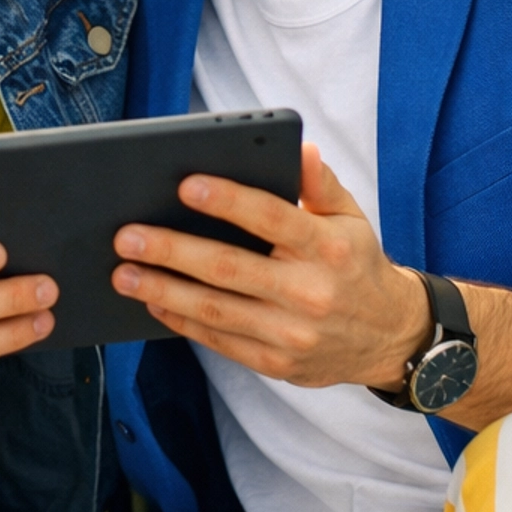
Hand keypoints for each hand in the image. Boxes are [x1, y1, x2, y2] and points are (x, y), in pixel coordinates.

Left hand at [111, 145, 428, 385]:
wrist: (388, 336)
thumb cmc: (356, 263)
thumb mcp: (350, 216)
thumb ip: (320, 183)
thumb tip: (299, 148)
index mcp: (328, 247)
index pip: (271, 218)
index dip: (228, 201)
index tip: (185, 185)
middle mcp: (309, 292)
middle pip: (228, 268)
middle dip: (171, 250)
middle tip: (127, 236)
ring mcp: (291, 333)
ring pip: (215, 309)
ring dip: (162, 290)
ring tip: (123, 274)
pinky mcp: (276, 363)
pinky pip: (219, 340)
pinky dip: (182, 321)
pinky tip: (154, 302)